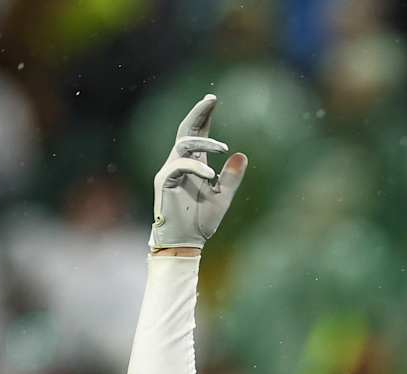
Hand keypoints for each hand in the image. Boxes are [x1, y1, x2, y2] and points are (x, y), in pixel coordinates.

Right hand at [150, 94, 247, 250]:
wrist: (185, 241)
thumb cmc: (201, 221)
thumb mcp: (223, 197)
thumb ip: (231, 177)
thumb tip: (241, 155)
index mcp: (193, 165)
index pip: (197, 135)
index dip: (204, 117)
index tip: (212, 100)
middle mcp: (179, 163)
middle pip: (186, 131)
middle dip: (198, 114)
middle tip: (211, 100)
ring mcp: (170, 171)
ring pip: (184, 145)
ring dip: (204, 142)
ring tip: (222, 147)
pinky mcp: (164, 182)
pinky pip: (179, 166)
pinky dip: (196, 167)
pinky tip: (211, 176)